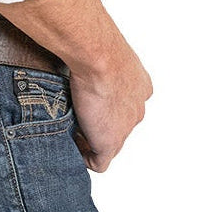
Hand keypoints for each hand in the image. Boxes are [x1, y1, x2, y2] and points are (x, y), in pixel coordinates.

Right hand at [69, 47, 152, 171]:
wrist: (97, 55)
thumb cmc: (99, 48)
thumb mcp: (107, 55)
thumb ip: (104, 67)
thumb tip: (85, 68)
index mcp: (140, 88)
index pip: (126, 108)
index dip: (107, 111)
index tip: (89, 106)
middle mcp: (137, 109)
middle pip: (118, 129)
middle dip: (99, 127)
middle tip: (77, 120)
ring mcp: (125, 129)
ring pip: (109, 145)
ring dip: (91, 143)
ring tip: (71, 132)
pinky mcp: (110, 143)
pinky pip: (99, 163)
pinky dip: (85, 160)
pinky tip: (73, 148)